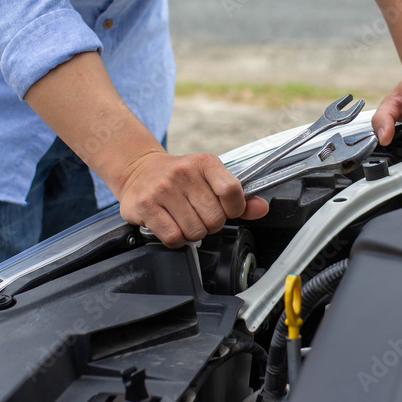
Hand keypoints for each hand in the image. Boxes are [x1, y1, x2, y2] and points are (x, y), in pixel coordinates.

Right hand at [116, 151, 268, 247]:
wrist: (139, 170)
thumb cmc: (180, 177)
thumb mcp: (210, 177)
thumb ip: (238, 196)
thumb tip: (261, 208)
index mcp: (205, 162)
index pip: (232, 192)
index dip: (234, 209)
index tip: (226, 209)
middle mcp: (183, 172)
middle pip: (215, 218)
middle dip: (210, 224)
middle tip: (199, 214)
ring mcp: (162, 189)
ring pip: (195, 231)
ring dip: (192, 233)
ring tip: (184, 219)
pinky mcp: (145, 205)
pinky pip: (173, 237)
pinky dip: (176, 239)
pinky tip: (172, 225)